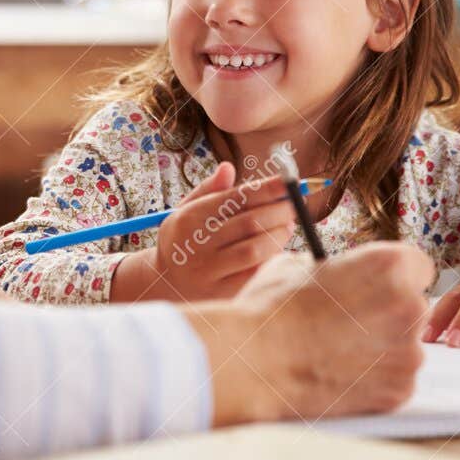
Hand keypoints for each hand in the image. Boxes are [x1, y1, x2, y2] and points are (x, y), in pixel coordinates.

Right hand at [112, 162, 298, 302]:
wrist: (166, 283)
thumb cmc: (184, 239)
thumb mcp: (186, 210)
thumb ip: (208, 189)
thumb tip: (228, 167)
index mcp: (191, 217)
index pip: (236, 198)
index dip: (267, 188)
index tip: (288, 182)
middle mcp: (197, 242)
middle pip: (250, 223)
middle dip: (279, 211)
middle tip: (294, 206)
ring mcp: (208, 270)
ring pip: (254, 249)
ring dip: (278, 235)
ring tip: (287, 226)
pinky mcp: (220, 292)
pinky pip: (253, 273)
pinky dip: (270, 258)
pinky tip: (276, 248)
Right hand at [187, 241, 432, 424]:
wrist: (255, 362)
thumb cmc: (272, 310)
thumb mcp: (299, 265)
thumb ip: (335, 269)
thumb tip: (339, 276)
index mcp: (389, 266)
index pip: (418, 266)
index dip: (394, 277)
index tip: (378, 286)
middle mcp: (410, 307)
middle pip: (413, 307)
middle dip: (387, 313)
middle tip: (351, 322)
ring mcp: (408, 353)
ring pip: (404, 346)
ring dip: (381, 348)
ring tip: (338, 351)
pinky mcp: (399, 390)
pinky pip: (395, 379)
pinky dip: (374, 380)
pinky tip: (340, 374)